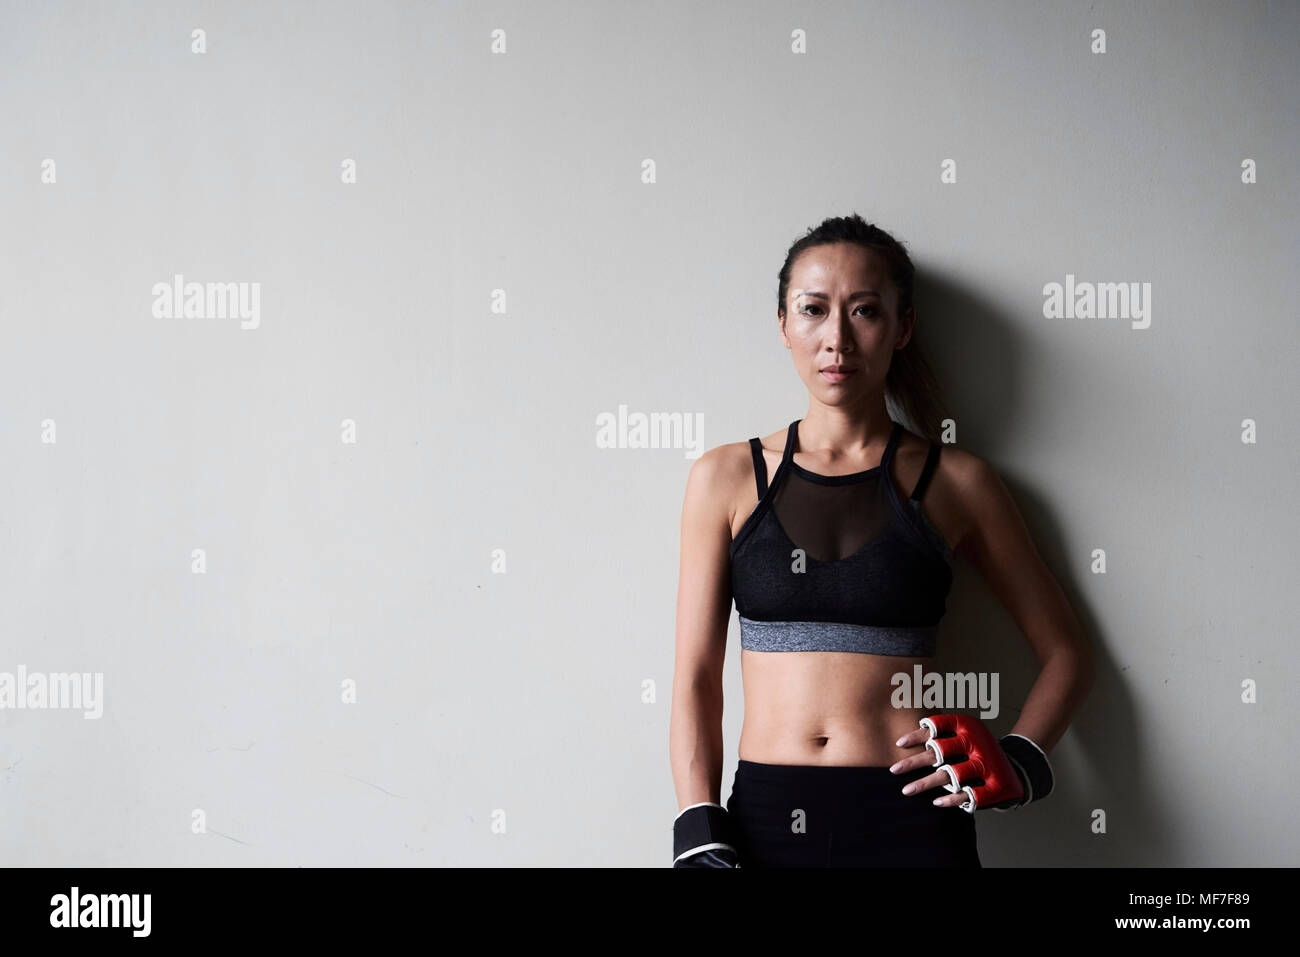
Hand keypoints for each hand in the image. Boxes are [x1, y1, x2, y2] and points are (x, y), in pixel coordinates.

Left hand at [889, 713, 1025, 811]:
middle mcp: (977, 744)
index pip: (938, 726)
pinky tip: (935, 802)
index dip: (917, 735)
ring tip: (906, 790)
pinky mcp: (994, 787)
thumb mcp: (965, 733)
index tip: (898, 745)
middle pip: (939, 751)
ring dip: (925, 784)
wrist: (1017, 766)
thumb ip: (941, 733)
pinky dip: (950, 799)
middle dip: (914, 762)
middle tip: (893, 770)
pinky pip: (967, 795)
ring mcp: (986, 766)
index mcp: (969, 726)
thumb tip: (903, 740)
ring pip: (949, 775)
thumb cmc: (978, 749)